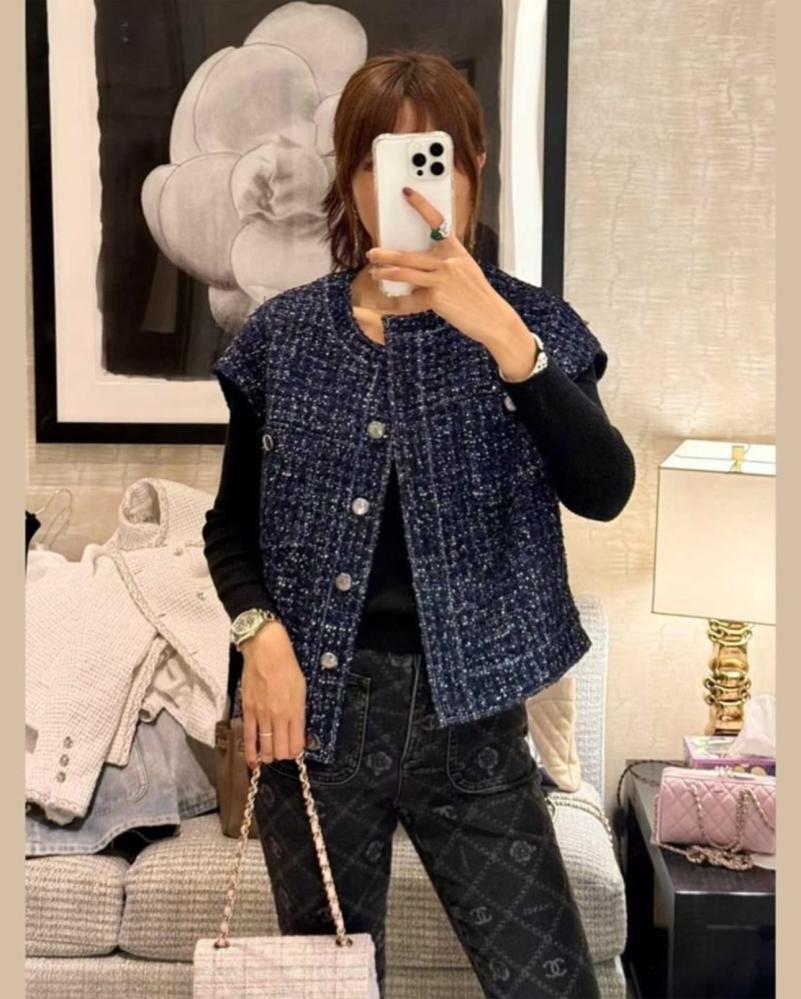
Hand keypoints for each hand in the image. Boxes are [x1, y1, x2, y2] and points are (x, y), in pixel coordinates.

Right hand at [240, 621, 306, 770]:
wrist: (266, 651)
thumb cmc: (287, 666)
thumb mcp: (301, 688)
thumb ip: (299, 712)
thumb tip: (298, 731)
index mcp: (295, 710)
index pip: (296, 743)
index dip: (296, 752)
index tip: (295, 750)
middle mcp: (279, 716)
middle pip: (281, 750)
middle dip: (283, 755)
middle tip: (282, 751)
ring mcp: (262, 714)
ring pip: (265, 748)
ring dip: (268, 756)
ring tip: (269, 756)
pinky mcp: (248, 711)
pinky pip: (248, 738)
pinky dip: (251, 752)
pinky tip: (253, 762)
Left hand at [365, 186, 521, 345]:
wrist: (492, 316)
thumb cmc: (477, 296)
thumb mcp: (464, 271)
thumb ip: (444, 265)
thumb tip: (418, 269)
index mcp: (455, 250)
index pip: (437, 221)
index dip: (421, 205)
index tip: (407, 193)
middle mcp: (447, 261)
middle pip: (409, 254)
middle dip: (386, 254)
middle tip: (372, 253)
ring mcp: (441, 278)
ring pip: (405, 273)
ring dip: (386, 272)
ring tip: (374, 272)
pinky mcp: (436, 297)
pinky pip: (412, 298)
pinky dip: (400, 302)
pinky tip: (390, 301)